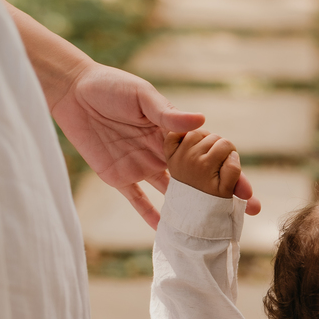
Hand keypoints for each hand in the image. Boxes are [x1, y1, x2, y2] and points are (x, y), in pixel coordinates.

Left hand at [51, 63, 260, 226]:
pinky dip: (151, 217)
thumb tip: (201, 121)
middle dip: (224, 195)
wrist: (71, 90)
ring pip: (174, 194)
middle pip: (199, 179)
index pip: (209, 156)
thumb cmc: (110, 86)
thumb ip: (168, 113)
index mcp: (173, 133)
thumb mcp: (141, 95)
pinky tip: (166, 232)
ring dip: (193, 210)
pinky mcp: (119, 177)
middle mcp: (162, 153)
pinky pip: (138, 201)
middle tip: (247, 210)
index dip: (229, 172)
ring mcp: (142, 166)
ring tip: (214, 228)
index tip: (246, 189)